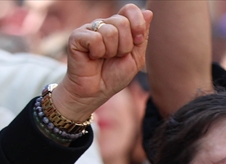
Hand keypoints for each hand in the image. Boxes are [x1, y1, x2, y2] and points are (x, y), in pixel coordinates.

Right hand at [53, 3, 151, 122]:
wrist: (96, 91)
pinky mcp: (77, 36)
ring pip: (109, 31)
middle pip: (122, 22)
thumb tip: (148, 12)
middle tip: (116, 56)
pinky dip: (98, 52)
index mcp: (119, 27)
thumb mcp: (135, 57)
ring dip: (111, 51)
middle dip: (125, 45)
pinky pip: (95, 38)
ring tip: (104, 58)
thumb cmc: (114, 75)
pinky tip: (93, 57)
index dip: (138, 24)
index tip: (137, 41)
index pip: (131, 10)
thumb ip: (142, 36)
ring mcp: (89, 29)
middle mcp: (104, 24)